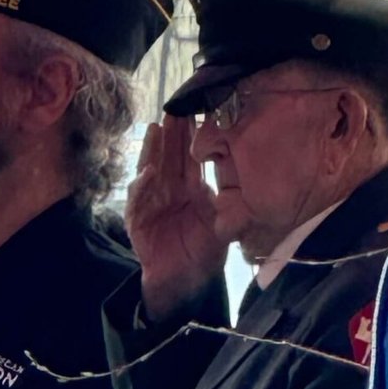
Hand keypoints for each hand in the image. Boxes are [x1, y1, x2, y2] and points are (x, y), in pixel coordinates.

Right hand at [124, 116, 227, 318]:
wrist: (185, 281)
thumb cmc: (205, 251)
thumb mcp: (225, 222)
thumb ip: (231, 201)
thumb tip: (250, 175)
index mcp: (191, 186)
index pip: (191, 154)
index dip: (193, 134)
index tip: (200, 110)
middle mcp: (170, 189)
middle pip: (169, 155)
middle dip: (171, 132)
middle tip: (175, 106)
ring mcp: (151, 203)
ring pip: (150, 170)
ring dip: (152, 150)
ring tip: (156, 129)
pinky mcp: (137, 220)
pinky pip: (138, 200)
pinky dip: (141, 187)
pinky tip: (148, 172)